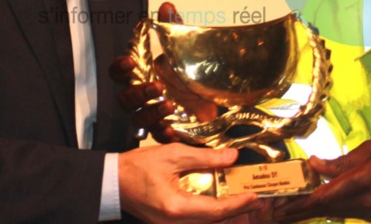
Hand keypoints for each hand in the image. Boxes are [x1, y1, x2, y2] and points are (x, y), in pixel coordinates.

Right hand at [110, 2, 217, 142]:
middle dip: (138, 93)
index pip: (118, 72)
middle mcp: (143, 96)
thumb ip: (174, 27)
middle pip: (126, 98)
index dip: (120, 68)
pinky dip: (165, 133)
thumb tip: (166, 5)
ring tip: (169, 105)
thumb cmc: (191, 71)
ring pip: (139, 119)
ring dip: (151, 113)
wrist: (216, 95)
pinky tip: (174, 130)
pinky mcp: (168, 130)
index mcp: (142, 74)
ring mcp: (153, 114)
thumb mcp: (185, 47)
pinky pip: (159, 136)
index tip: (131, 62)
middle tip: (157, 86)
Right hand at [118, 144, 260, 223]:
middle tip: (258, 201)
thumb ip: (205, 157)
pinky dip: (212, 216)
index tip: (255, 195)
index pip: (216, 211)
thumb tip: (232, 157)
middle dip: (237, 212)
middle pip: (214, 223)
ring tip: (244, 203)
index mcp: (176, 207)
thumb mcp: (174, 154)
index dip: (239, 204)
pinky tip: (222, 206)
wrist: (112, 182)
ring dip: (226, 215)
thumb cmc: (138, 167)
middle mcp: (174, 223)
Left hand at [273, 140, 370, 222]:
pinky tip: (318, 206)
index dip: (301, 203)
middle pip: (324, 209)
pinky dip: (331, 208)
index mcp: (362, 181)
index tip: (281, 206)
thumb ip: (340, 161)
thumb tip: (315, 164)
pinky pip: (347, 212)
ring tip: (290, 210)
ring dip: (313, 211)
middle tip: (276, 213)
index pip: (324, 196)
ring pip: (334, 212)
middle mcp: (364, 202)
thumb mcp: (369, 150)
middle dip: (299, 211)